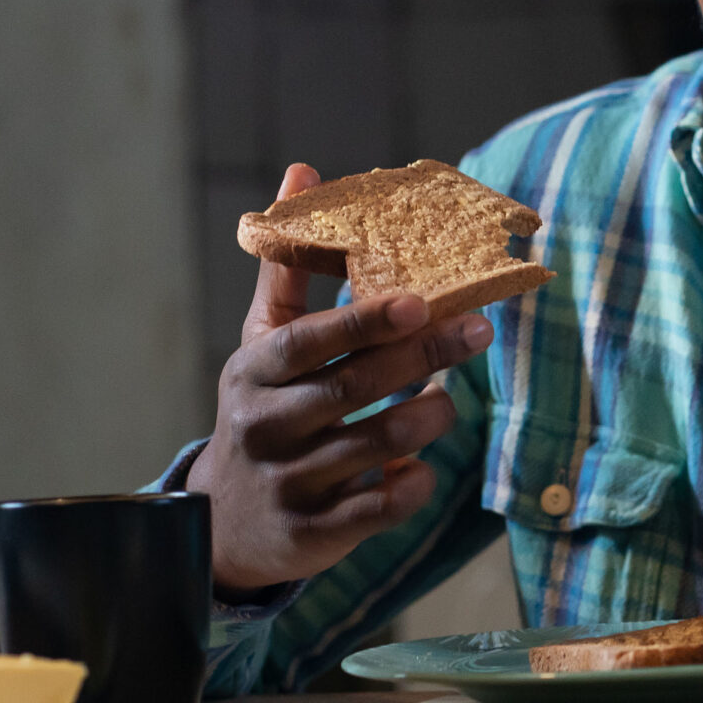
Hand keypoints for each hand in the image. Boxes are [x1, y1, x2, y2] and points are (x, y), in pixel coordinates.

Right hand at [185, 164, 494, 593]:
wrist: (222, 525)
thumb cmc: (264, 410)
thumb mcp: (264, 344)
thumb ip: (290, 269)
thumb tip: (303, 170)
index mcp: (255, 372)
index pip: (311, 341)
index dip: (366, 321)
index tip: (421, 298)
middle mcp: (266, 426)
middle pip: (355, 387)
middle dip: (424, 356)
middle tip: (479, 331)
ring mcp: (288, 482)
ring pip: (375, 446)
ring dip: (427, 419)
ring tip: (447, 401)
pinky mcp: (313, 532)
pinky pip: (378, 507)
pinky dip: (410, 485)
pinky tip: (423, 468)